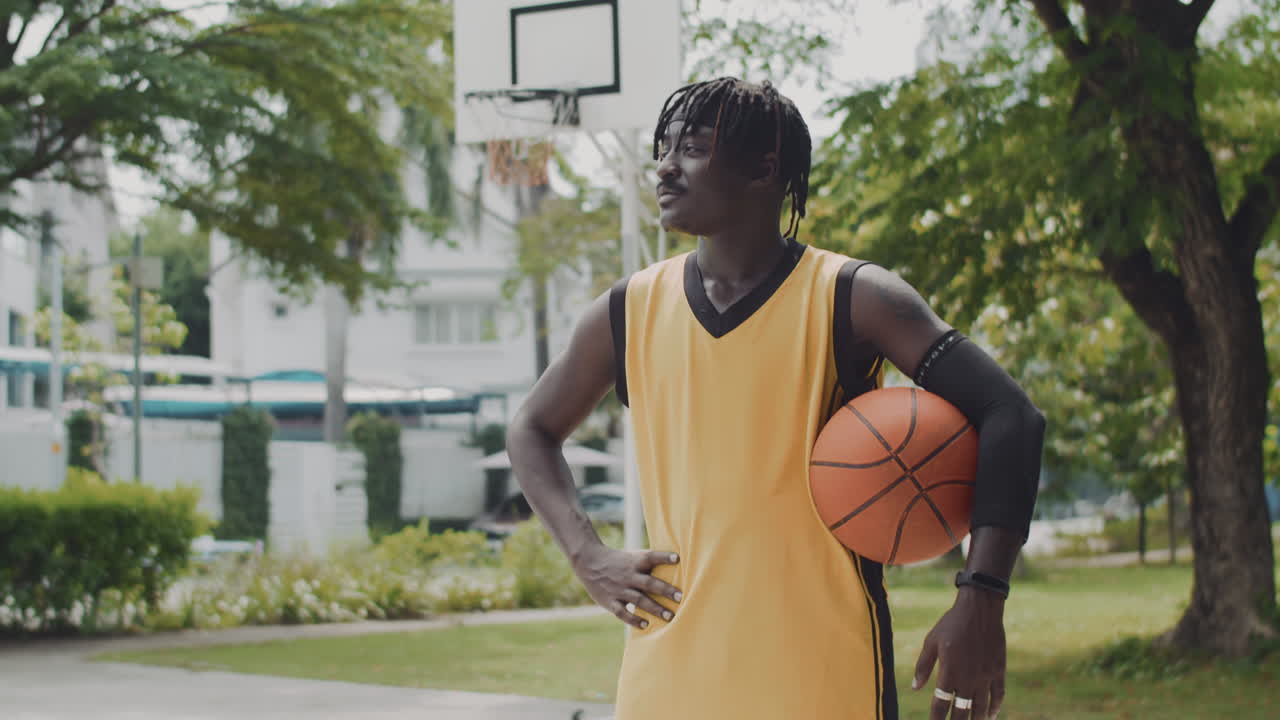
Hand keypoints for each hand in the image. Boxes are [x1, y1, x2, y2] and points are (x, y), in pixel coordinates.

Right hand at [572, 545, 681, 628]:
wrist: (589, 562)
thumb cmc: (618, 561)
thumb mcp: (632, 557)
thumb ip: (649, 564)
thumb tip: (675, 566)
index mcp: (634, 562)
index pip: (651, 557)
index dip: (664, 557)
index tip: (677, 559)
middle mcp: (628, 575)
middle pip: (649, 583)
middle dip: (665, 590)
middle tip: (680, 598)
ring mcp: (619, 589)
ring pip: (639, 600)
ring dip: (655, 608)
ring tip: (670, 616)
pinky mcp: (610, 601)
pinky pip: (622, 612)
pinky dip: (633, 619)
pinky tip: (645, 625)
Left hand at [913, 587, 1006, 718]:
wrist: (980, 610)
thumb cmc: (951, 624)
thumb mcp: (932, 642)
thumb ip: (923, 666)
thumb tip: (915, 688)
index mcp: (949, 672)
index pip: (941, 704)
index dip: (936, 718)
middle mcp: (968, 678)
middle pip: (962, 711)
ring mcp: (985, 676)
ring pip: (981, 708)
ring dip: (976, 719)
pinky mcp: (998, 671)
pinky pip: (998, 695)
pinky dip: (994, 708)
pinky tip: (990, 715)